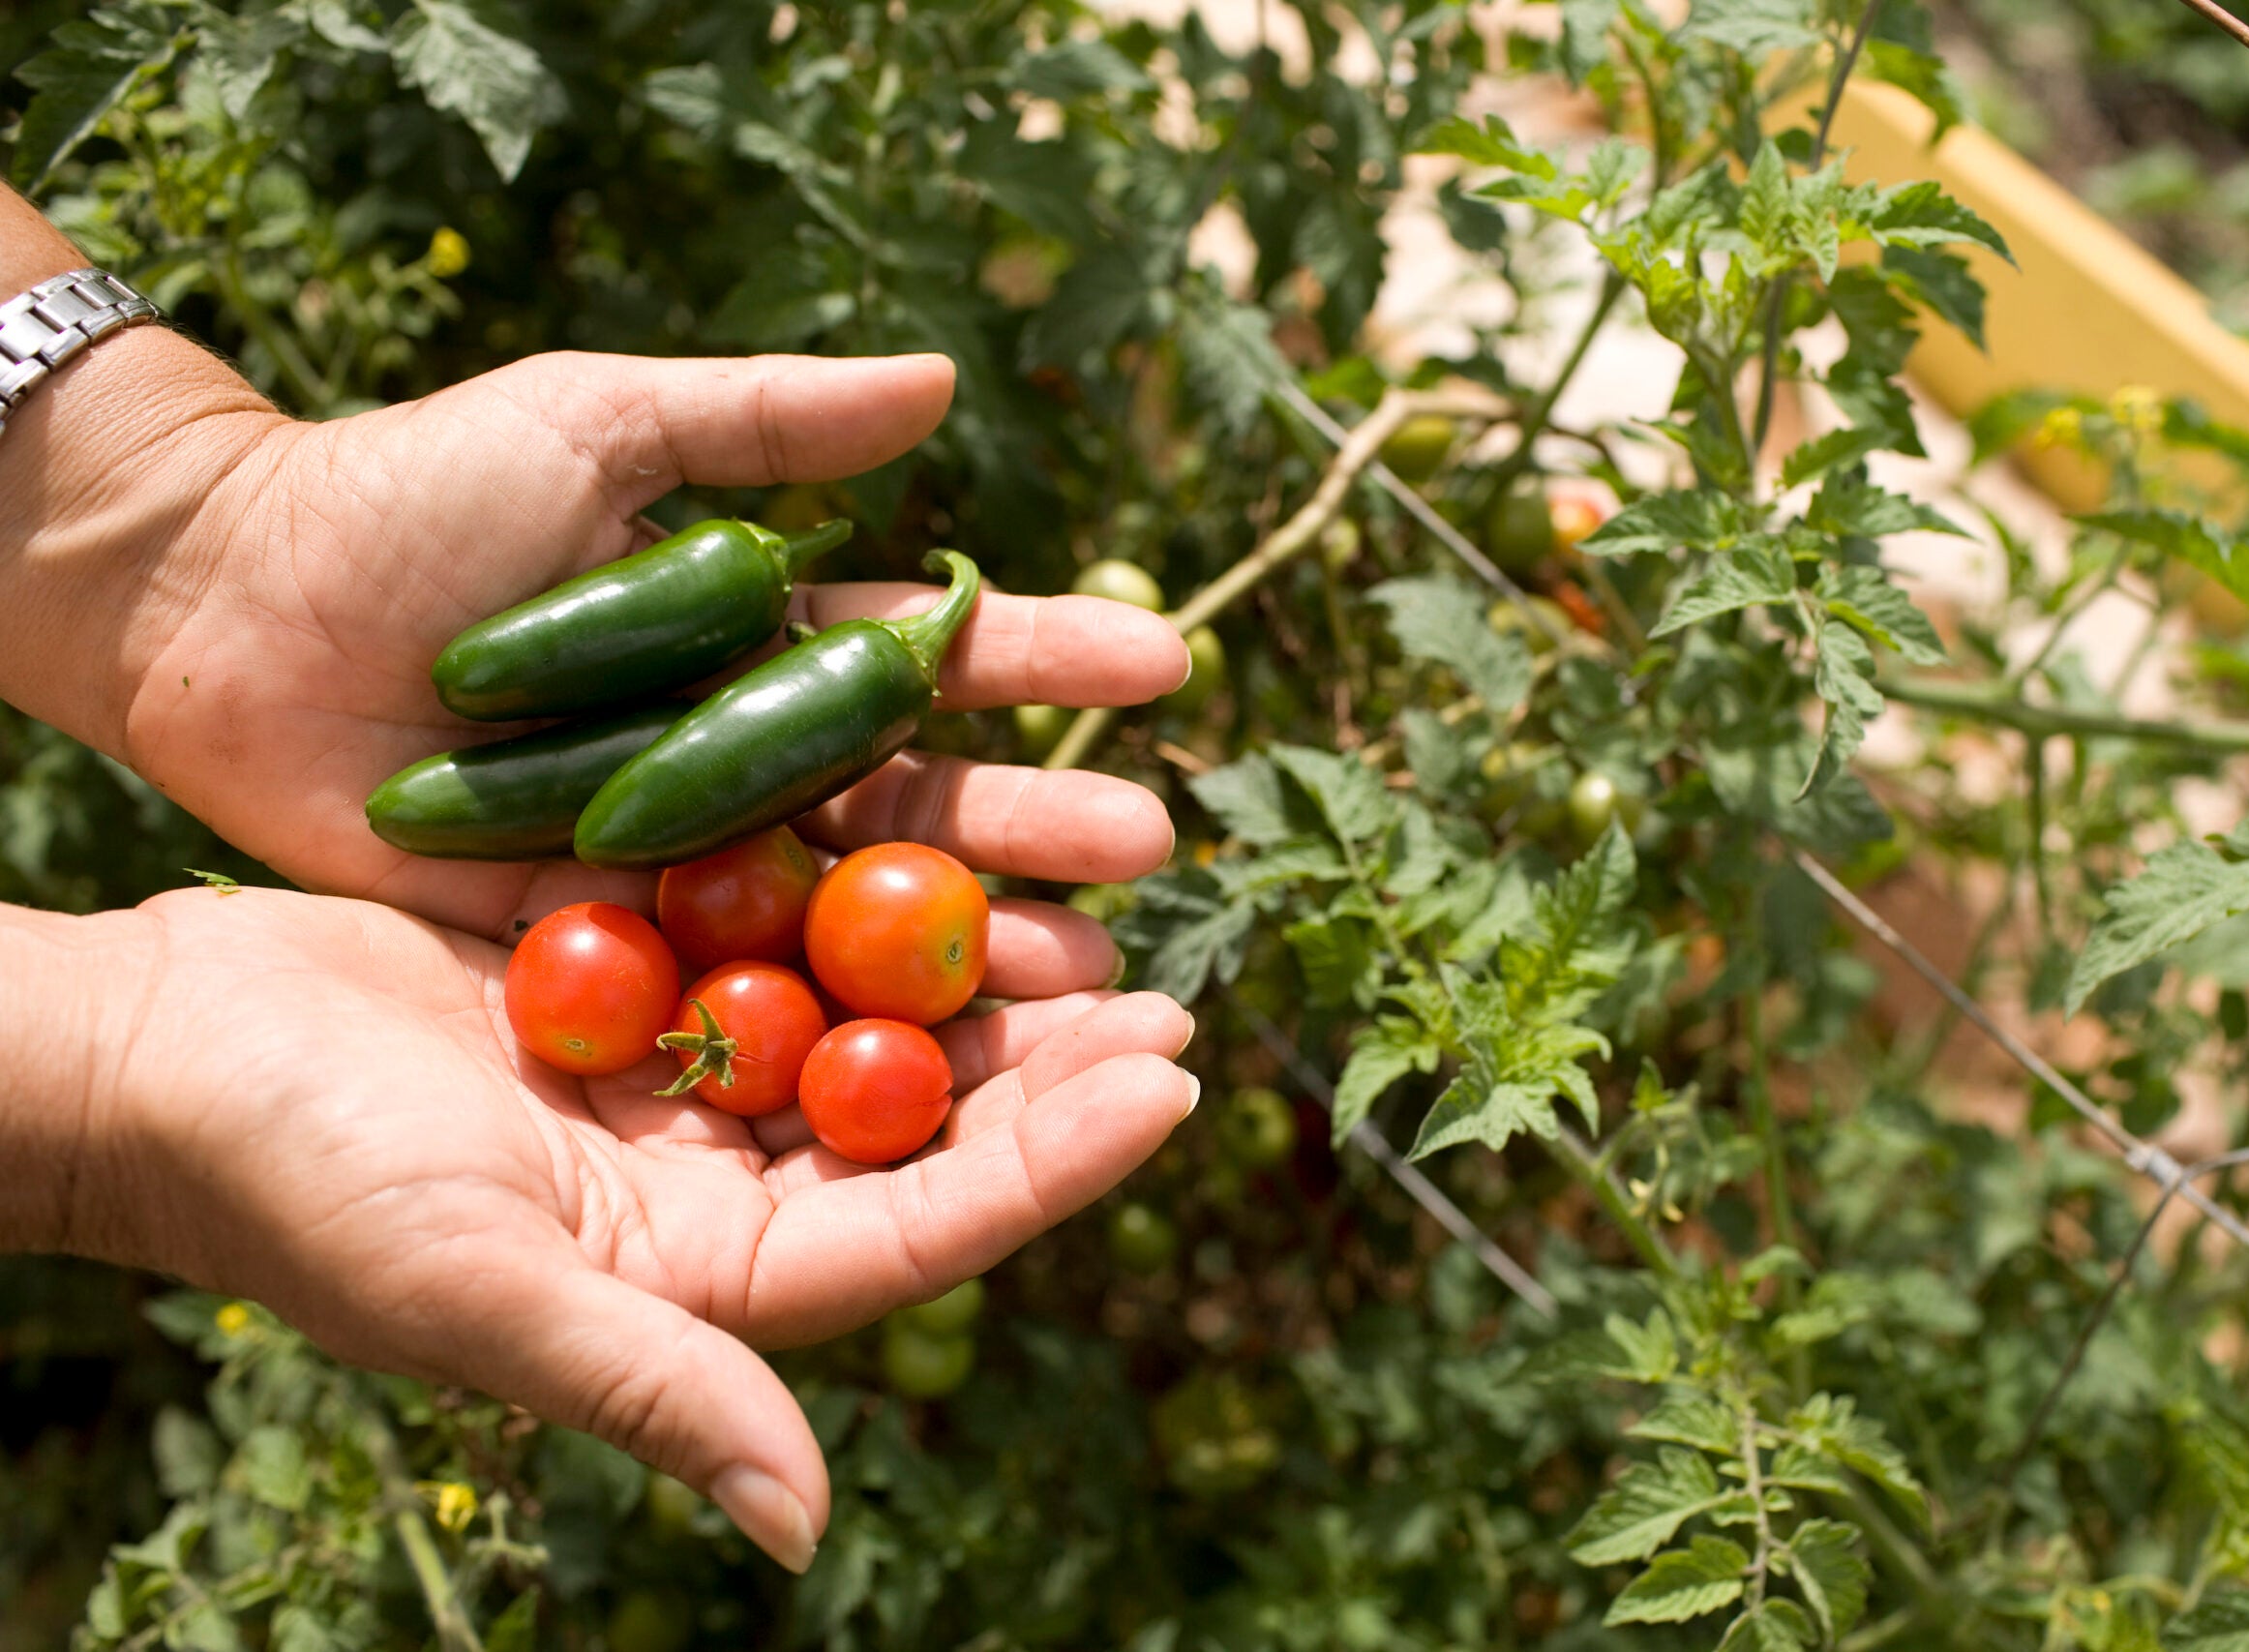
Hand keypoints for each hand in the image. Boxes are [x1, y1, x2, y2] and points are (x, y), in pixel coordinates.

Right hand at [61, 884, 1195, 1572]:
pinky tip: (956, 814)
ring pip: (870, 1010)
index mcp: (703, 1272)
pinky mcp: (641, 954)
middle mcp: (716, 1172)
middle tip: (1175, 991)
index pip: (917, 1227)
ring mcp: (684, 1056)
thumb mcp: (474, 1293)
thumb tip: (808, 1533)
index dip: (1049, 1163)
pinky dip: (868, 870)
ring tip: (1108, 896)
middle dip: (1051, 1063)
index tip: (1167, 1085)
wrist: (164, 1049)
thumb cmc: (292, 1188)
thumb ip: (654, 1389)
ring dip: (982, 962)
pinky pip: (784, 911)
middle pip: (922, 1120)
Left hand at [93, 348, 1189, 938]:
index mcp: (760, 635)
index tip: (1164, 660)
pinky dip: (826, 1010)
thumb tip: (948, 377)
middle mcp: (742, 755)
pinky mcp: (603, 939)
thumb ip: (767, 419)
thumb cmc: (408, 494)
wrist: (226, 602)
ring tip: (1080, 966)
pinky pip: (730, 977)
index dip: (1046, 656)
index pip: (934, 651)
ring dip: (970, 935)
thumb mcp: (597, 421)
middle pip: (919, 795)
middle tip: (1151, 848)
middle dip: (1040, 818)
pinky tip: (921, 1045)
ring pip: (849, 903)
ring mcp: (680, 857)